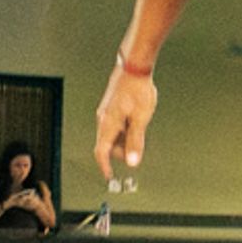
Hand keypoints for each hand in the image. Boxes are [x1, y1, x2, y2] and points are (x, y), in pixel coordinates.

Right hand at [94, 68, 158, 182]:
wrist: (134, 66)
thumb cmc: (137, 89)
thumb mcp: (140, 118)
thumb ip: (136, 141)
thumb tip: (132, 161)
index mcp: (107, 124)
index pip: (101, 151)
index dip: (104, 166)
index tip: (109, 176)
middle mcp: (103, 118)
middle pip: (106, 144)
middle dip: (119, 152)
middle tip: (136, 152)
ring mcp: (105, 111)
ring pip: (111, 134)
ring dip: (122, 140)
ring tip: (139, 131)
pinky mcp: (110, 106)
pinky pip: (114, 125)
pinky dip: (123, 130)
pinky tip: (136, 122)